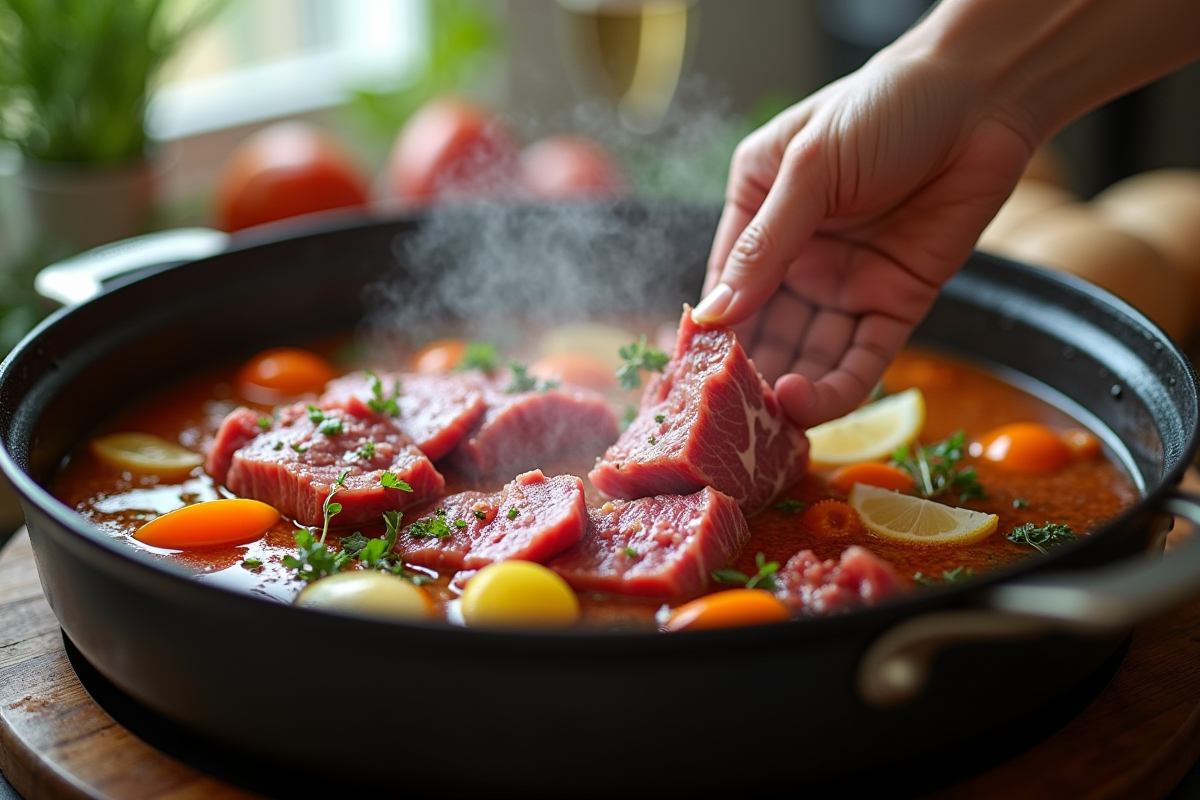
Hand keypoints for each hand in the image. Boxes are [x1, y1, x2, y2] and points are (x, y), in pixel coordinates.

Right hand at [696, 48, 1033, 427]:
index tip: (689, 377)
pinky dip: (837, 388)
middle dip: (747, 373)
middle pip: (763, 330)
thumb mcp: (810, 167)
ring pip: (809, 353)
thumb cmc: (885, 107)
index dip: (709, 332)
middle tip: (728, 416)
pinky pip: (863, 359)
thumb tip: (714, 313)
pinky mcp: (895, 303)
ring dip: (788, 389)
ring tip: (769, 418)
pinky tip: (808, 406)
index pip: (725, 286)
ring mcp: (846, 283)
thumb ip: (764, 243)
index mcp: (760, 211)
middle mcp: (798, 255)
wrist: (983, 97)